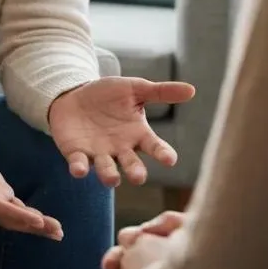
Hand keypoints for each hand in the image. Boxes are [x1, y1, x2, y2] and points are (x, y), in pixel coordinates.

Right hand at [0, 116, 61, 239]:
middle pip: (4, 217)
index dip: (11, 214)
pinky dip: (29, 215)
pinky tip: (45, 222)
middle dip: (29, 225)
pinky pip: (13, 207)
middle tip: (55, 231)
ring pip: (11, 216)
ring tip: (57, 232)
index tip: (34, 220)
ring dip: (33, 224)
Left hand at [48, 77, 195, 186]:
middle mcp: (121, 149)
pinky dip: (79, 168)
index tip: (170, 159)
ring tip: (113, 179)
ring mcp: (99, 153)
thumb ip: (162, 92)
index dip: (162, 154)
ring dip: (109, 175)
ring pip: (107, 169)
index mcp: (138, 135)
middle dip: (135, 172)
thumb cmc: (109, 95)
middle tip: (139, 177)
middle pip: (131, 165)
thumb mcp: (135, 89)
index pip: (154, 146)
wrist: (75, 94)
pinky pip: (79, 164)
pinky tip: (80, 170)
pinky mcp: (77, 154)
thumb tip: (192, 90)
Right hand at [98, 210, 186, 268]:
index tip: (132, 242)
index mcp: (152, 249)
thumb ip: (167, 221)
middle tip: (113, 266)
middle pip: (115, 263)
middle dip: (110, 262)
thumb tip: (144, 230)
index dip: (127, 240)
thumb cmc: (207, 261)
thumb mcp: (190, 232)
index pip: (129, 240)